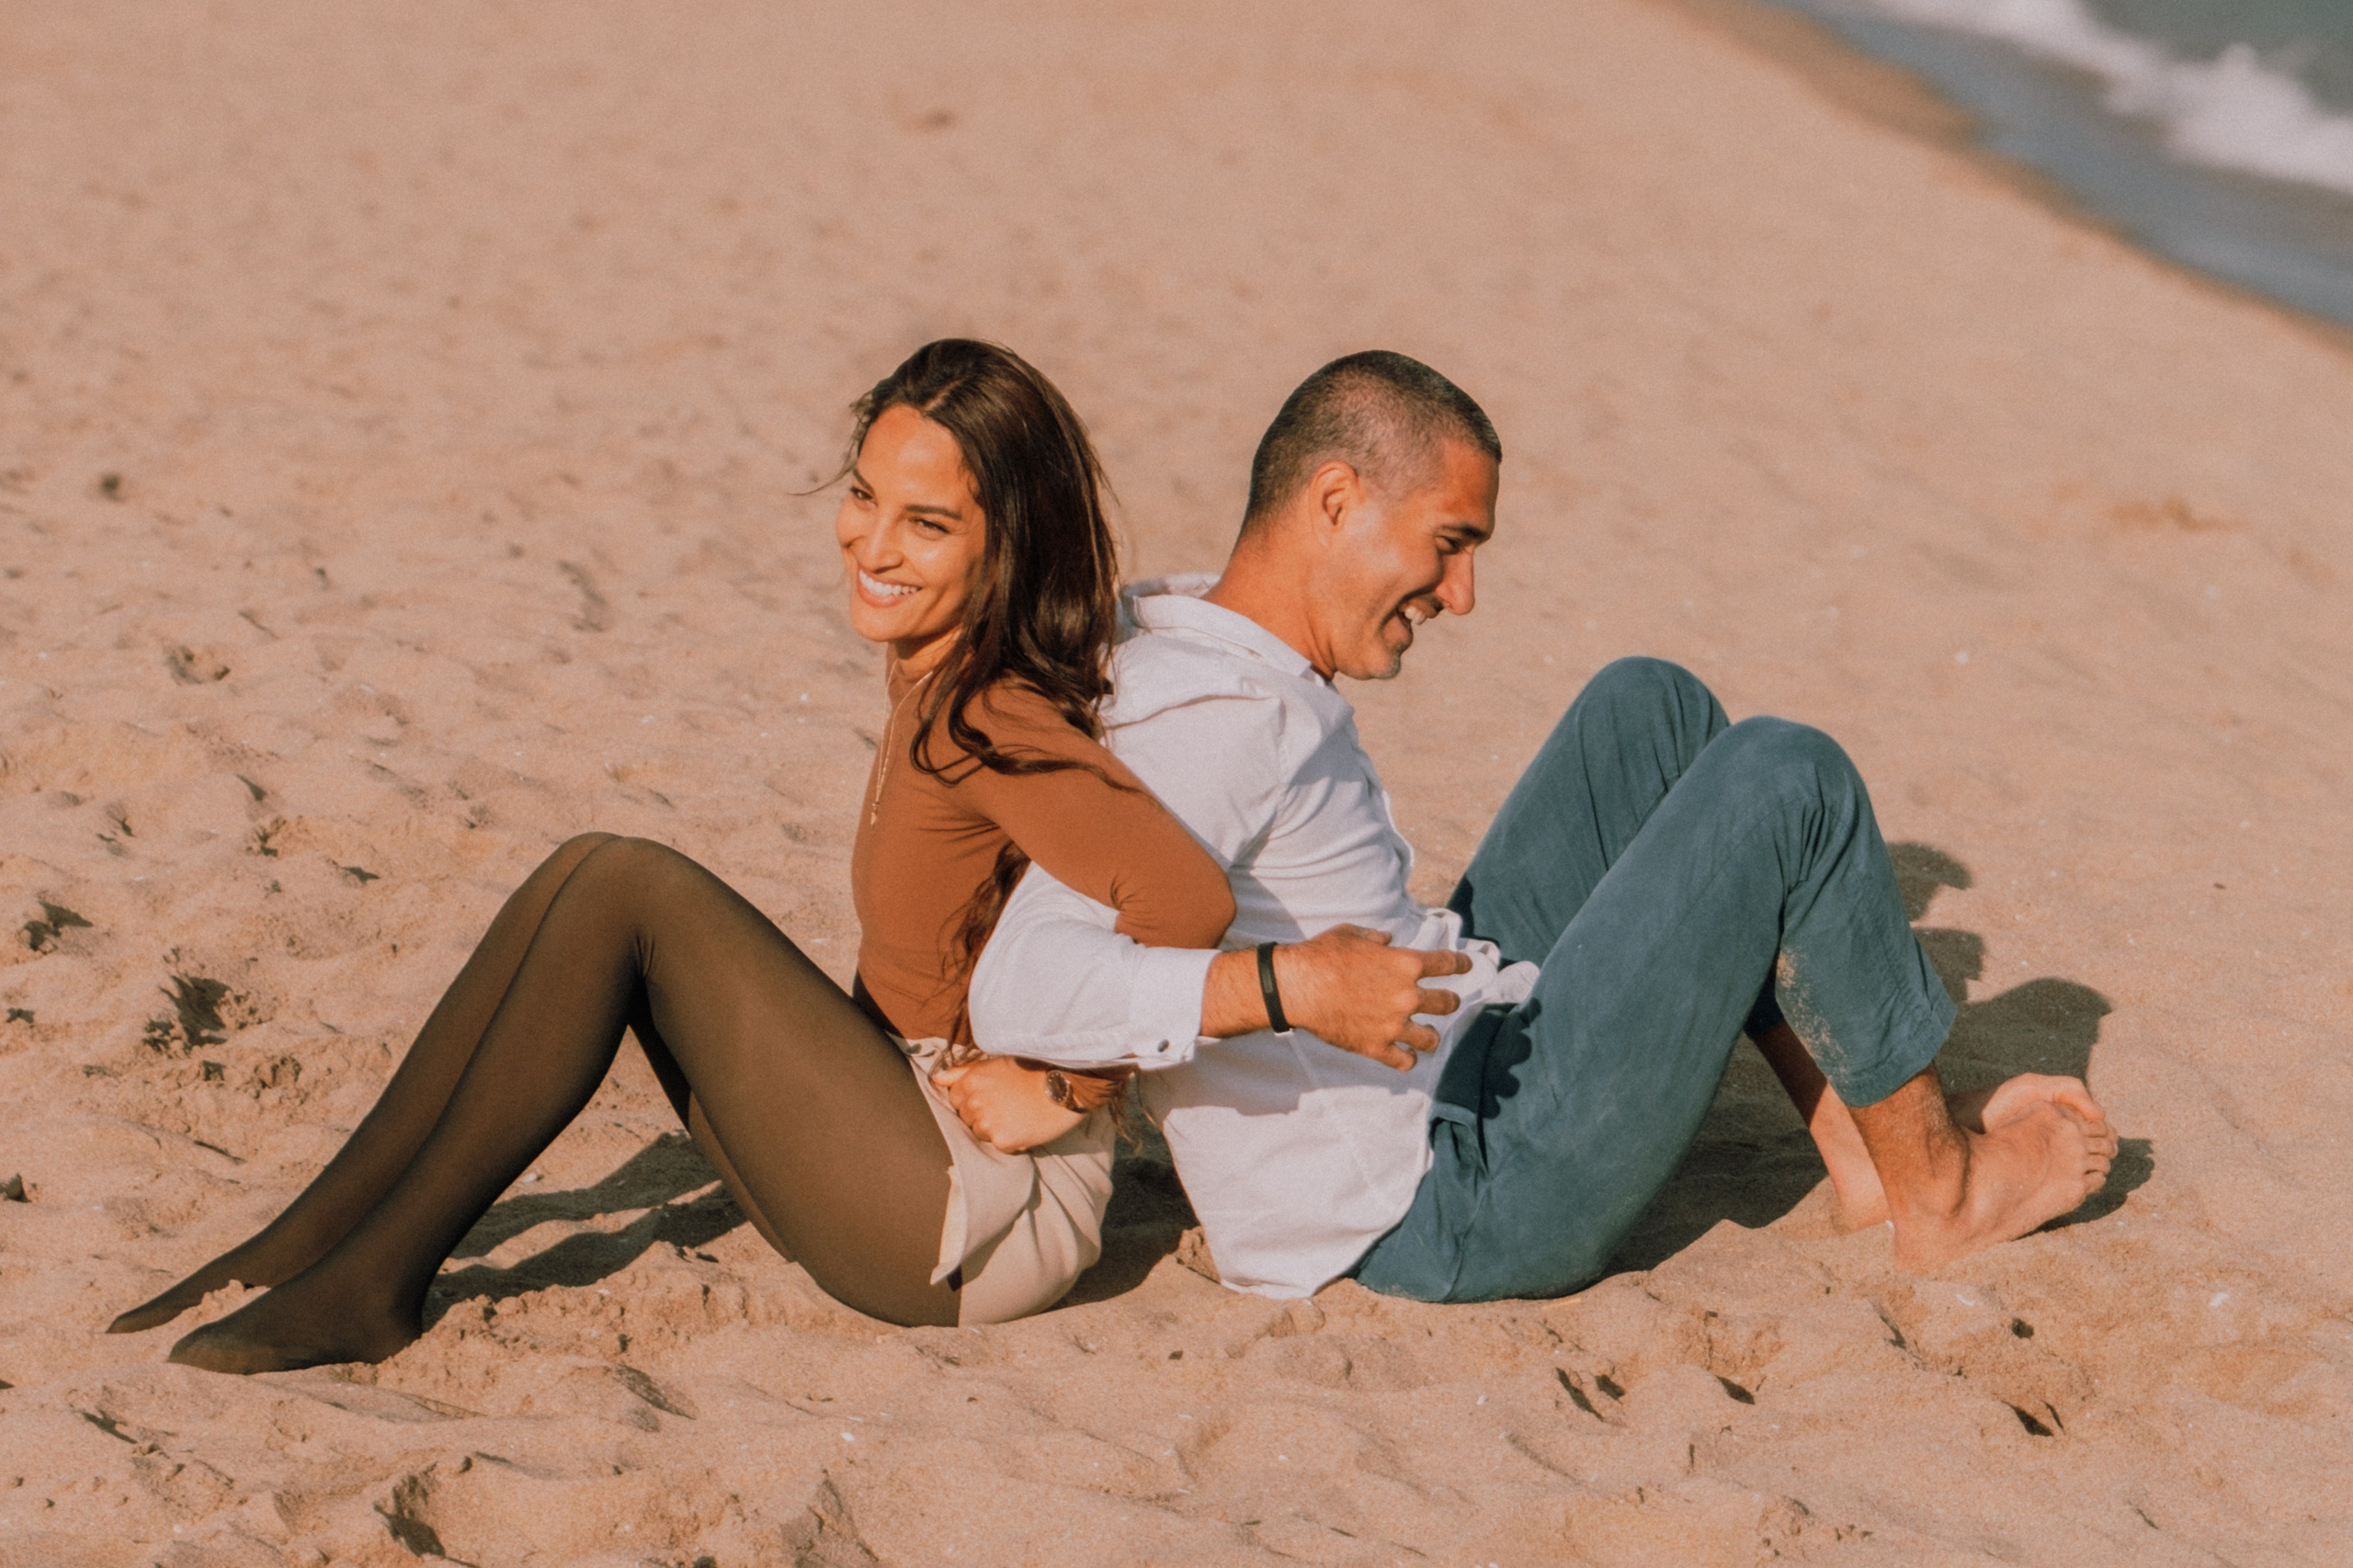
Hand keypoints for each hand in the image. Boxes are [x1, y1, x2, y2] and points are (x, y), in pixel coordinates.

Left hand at [931, 1056, 1084, 1152]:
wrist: (1064, 1086)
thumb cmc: (1033, 1070)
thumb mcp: (996, 1063)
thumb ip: (963, 1072)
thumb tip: (936, 1079)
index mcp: (970, 1081)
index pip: (956, 1099)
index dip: (974, 1098)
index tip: (993, 1095)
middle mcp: (974, 1103)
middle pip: (967, 1118)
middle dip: (983, 1114)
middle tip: (1009, 1104)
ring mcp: (987, 1123)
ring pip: (981, 1133)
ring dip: (995, 1128)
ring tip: (1018, 1114)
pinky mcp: (1002, 1141)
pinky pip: (999, 1145)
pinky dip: (1011, 1139)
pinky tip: (1025, 1125)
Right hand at [1277, 924, 1472, 1071]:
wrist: (1297, 986)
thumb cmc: (1322, 955)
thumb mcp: (1352, 934)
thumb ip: (1376, 939)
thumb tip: (1387, 941)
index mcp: (1405, 964)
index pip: (1448, 963)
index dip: (1463, 963)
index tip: (1468, 964)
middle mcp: (1407, 995)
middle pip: (1448, 1003)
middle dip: (1450, 1001)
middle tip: (1447, 1002)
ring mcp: (1393, 1024)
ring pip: (1432, 1038)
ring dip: (1431, 1035)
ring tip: (1427, 1034)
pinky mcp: (1376, 1046)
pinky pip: (1404, 1060)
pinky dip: (1407, 1058)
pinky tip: (1405, 1054)